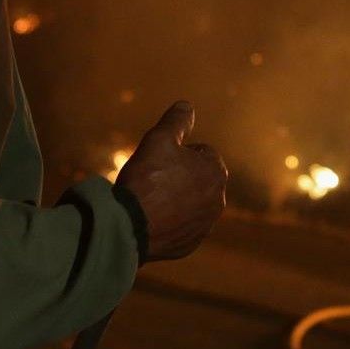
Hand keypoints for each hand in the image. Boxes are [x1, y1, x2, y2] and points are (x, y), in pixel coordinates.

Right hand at [115, 101, 226, 260]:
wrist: (131, 225)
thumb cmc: (148, 178)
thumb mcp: (160, 138)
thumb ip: (177, 120)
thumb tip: (186, 104)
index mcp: (216, 172)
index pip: (199, 152)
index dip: (176, 153)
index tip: (158, 161)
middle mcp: (218, 200)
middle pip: (195, 178)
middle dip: (177, 176)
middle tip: (152, 179)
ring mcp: (205, 225)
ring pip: (188, 203)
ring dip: (174, 199)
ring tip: (149, 199)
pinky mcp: (191, 244)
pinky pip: (180, 226)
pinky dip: (168, 221)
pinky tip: (149, 218)